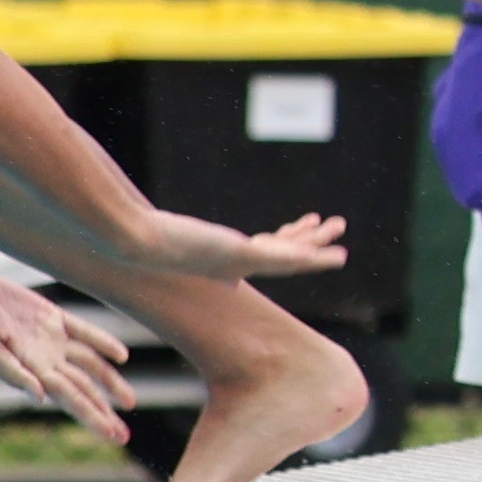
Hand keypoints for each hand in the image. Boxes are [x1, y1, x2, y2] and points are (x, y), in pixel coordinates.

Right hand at [0, 272, 136, 442]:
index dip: (94, 417)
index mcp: (34, 372)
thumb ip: (15, 374)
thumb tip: (40, 397)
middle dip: (104, 412)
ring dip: (110, 382)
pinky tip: (121, 356)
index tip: (113, 436)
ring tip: (128, 402)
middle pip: (84, 389)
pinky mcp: (51, 317)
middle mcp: (46, 360)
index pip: (72, 399)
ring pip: (89, 364)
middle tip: (124, 437)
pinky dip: (103, 343)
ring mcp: (51, 339)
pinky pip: (84, 332)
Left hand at [141, 208, 347, 279]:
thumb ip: (170, 226)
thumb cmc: (146, 238)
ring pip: (292, 259)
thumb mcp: (168, 230)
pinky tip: (338, 256)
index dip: (285, 243)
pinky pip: (291, 258)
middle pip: (282, 257)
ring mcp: (243, 263)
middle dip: (309, 247)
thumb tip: (151, 215)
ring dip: (319, 252)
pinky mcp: (246, 257)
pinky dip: (317, 258)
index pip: (263, 252)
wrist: (138, 244)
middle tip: (332, 234)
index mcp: (224, 261)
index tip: (303, 229)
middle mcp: (236, 267)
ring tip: (342, 250)